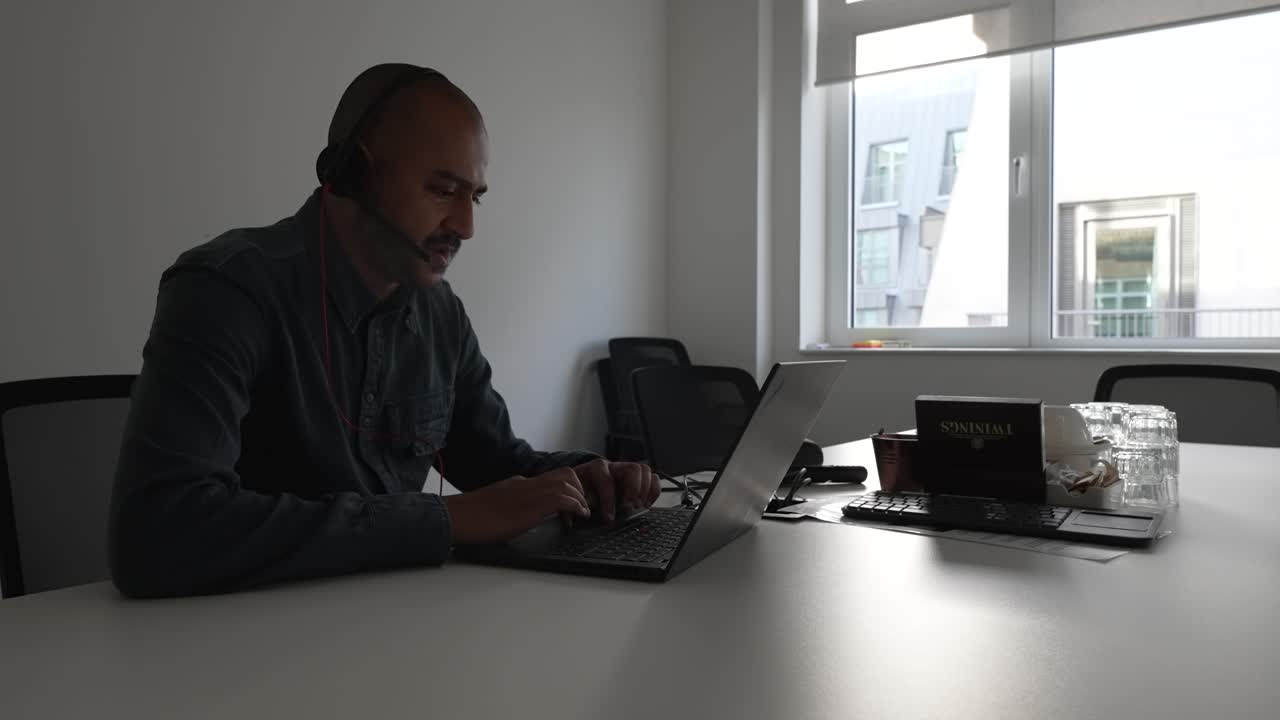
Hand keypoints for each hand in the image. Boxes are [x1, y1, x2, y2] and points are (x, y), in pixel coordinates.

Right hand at [443, 468, 590, 544]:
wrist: (455, 517)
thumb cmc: (470, 518)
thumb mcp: (496, 508)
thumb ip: (512, 507)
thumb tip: (524, 518)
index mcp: (518, 484)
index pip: (551, 479)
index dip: (567, 491)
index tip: (572, 507)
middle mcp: (526, 483)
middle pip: (564, 474)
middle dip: (579, 489)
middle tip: (582, 508)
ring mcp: (528, 492)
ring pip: (567, 482)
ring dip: (581, 498)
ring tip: (583, 514)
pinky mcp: (529, 506)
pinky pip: (562, 498)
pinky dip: (575, 506)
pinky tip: (578, 517)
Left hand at [572, 459, 660, 523]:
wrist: (586, 483)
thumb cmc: (581, 490)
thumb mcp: (576, 496)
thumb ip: (574, 505)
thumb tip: (574, 517)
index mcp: (596, 469)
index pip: (606, 478)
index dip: (608, 499)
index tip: (609, 518)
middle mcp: (614, 467)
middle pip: (632, 468)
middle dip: (633, 489)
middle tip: (631, 506)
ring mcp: (627, 470)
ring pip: (644, 470)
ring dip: (645, 489)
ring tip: (639, 505)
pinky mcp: (638, 478)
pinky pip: (653, 478)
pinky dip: (654, 491)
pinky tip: (647, 504)